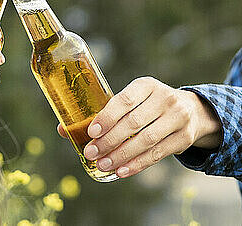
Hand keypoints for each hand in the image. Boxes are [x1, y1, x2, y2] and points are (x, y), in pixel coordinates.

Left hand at [56, 77, 221, 177]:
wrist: (191, 110)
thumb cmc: (147, 105)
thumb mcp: (130, 100)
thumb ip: (102, 113)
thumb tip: (63, 130)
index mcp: (146, 85)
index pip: (124, 100)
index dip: (107, 117)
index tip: (91, 132)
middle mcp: (165, 98)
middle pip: (134, 123)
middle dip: (109, 140)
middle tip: (91, 153)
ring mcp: (178, 118)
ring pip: (146, 140)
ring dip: (122, 155)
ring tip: (103, 165)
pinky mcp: (184, 137)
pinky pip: (158, 154)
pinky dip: (138, 164)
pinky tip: (122, 171)